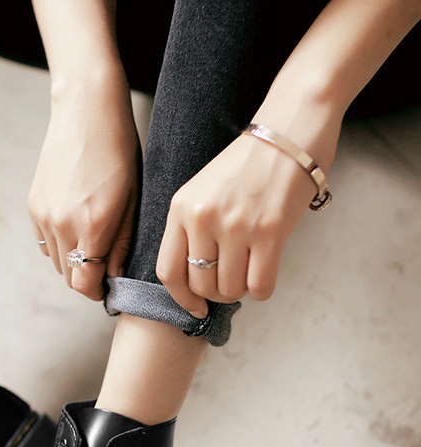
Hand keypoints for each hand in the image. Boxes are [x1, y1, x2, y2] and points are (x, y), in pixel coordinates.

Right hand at [28, 79, 139, 300]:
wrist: (86, 112)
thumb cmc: (119, 152)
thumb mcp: (131, 200)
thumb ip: (121, 244)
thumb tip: (113, 276)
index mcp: (92, 227)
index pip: (84, 284)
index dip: (97, 292)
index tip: (107, 286)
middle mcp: (63, 226)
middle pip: (69, 277)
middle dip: (86, 278)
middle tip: (104, 265)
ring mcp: (44, 216)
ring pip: (56, 262)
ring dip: (73, 261)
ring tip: (91, 241)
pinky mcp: (33, 206)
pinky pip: (45, 242)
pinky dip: (59, 244)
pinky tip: (74, 224)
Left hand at [156, 123, 338, 317]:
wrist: (290, 127)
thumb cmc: (247, 162)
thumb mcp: (202, 190)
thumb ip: (192, 228)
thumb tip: (194, 277)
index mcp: (182, 208)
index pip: (168, 271)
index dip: (180, 298)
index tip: (194, 307)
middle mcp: (204, 218)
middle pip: (201, 284)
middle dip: (215, 294)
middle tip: (229, 285)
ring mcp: (236, 225)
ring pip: (230, 288)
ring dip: (240, 291)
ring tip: (248, 274)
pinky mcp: (270, 231)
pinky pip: (259, 285)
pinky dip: (262, 289)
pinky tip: (265, 275)